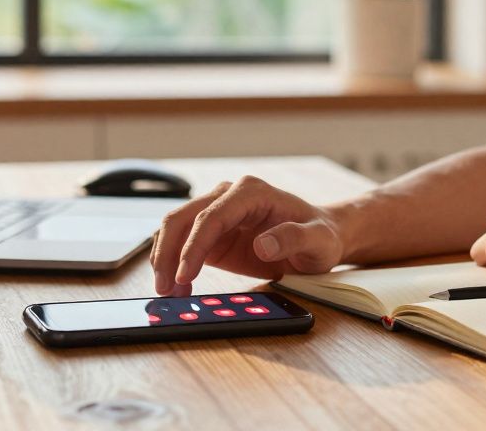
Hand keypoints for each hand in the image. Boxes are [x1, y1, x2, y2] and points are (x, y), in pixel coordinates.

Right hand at [150, 176, 344, 295]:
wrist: (319, 239)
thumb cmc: (320, 236)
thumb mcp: (318, 240)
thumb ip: (294, 238)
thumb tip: (262, 244)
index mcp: (252, 192)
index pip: (212, 216)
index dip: (194, 245)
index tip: (186, 274)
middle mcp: (229, 196)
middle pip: (183, 218)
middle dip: (169, 253)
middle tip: (165, 289)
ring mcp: (218, 213)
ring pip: (176, 228)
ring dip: (165, 259)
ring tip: (168, 292)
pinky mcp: (213, 233)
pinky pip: (183, 243)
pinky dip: (174, 263)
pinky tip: (177, 287)